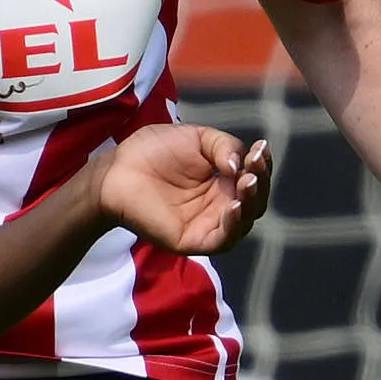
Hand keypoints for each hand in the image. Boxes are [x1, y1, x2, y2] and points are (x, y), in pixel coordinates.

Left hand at [93, 125, 270, 256]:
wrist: (118, 170)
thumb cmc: (153, 151)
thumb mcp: (197, 138)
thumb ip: (225, 146)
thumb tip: (241, 166)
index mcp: (220, 182)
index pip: (254, 178)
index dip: (262, 165)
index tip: (260, 148)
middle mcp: (218, 205)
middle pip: (255, 201)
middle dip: (260, 182)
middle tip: (253, 165)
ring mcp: (206, 224)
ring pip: (244, 222)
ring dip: (252, 202)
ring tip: (247, 181)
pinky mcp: (193, 241)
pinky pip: (223, 240)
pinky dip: (234, 225)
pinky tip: (234, 204)